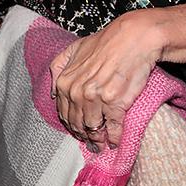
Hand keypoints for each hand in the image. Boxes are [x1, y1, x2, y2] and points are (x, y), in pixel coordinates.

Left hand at [50, 10, 162, 149]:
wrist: (133, 39)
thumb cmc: (106, 42)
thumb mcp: (74, 49)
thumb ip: (58, 67)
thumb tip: (52, 92)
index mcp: (65, 83)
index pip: (64, 113)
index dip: (71, 124)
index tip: (78, 131)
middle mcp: (77, 93)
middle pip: (77, 124)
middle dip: (83, 136)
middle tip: (90, 144)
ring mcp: (96, 100)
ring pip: (93, 129)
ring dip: (97, 141)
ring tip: (101, 146)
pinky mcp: (116, 104)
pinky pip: (113, 128)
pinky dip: (115, 138)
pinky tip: (115, 142)